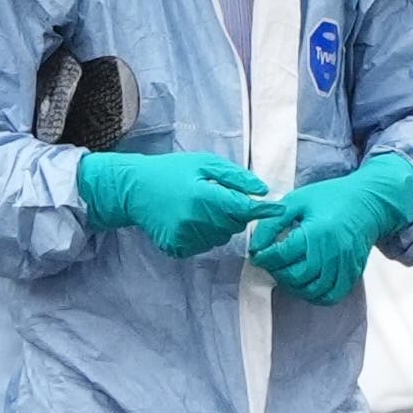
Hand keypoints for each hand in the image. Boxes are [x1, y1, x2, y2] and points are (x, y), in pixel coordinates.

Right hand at [76, 151, 271, 258]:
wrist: (134, 189)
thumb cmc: (172, 171)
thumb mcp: (203, 163)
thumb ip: (235, 177)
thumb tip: (263, 192)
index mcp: (202, 196)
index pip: (242, 208)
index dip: (263, 210)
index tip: (278, 209)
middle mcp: (195, 220)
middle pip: (234, 225)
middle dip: (233, 213)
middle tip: (216, 197)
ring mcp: (184, 237)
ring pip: (221, 238)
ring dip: (219, 225)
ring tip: (199, 208)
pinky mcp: (177, 248)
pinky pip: (204, 246)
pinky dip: (203, 235)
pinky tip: (189, 220)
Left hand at [248, 154, 412, 305]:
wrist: (367, 201)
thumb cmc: (330, 198)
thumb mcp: (296, 201)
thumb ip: (272, 222)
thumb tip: (256, 245)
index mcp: (317, 232)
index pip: (282, 255)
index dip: (264, 257)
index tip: (258, 254)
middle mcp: (333, 252)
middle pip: (297, 276)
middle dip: (277, 273)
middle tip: (271, 263)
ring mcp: (345, 265)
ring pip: (313, 290)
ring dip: (294, 286)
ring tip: (286, 272)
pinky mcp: (353, 273)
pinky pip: (332, 296)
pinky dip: (315, 295)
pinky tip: (306, 282)